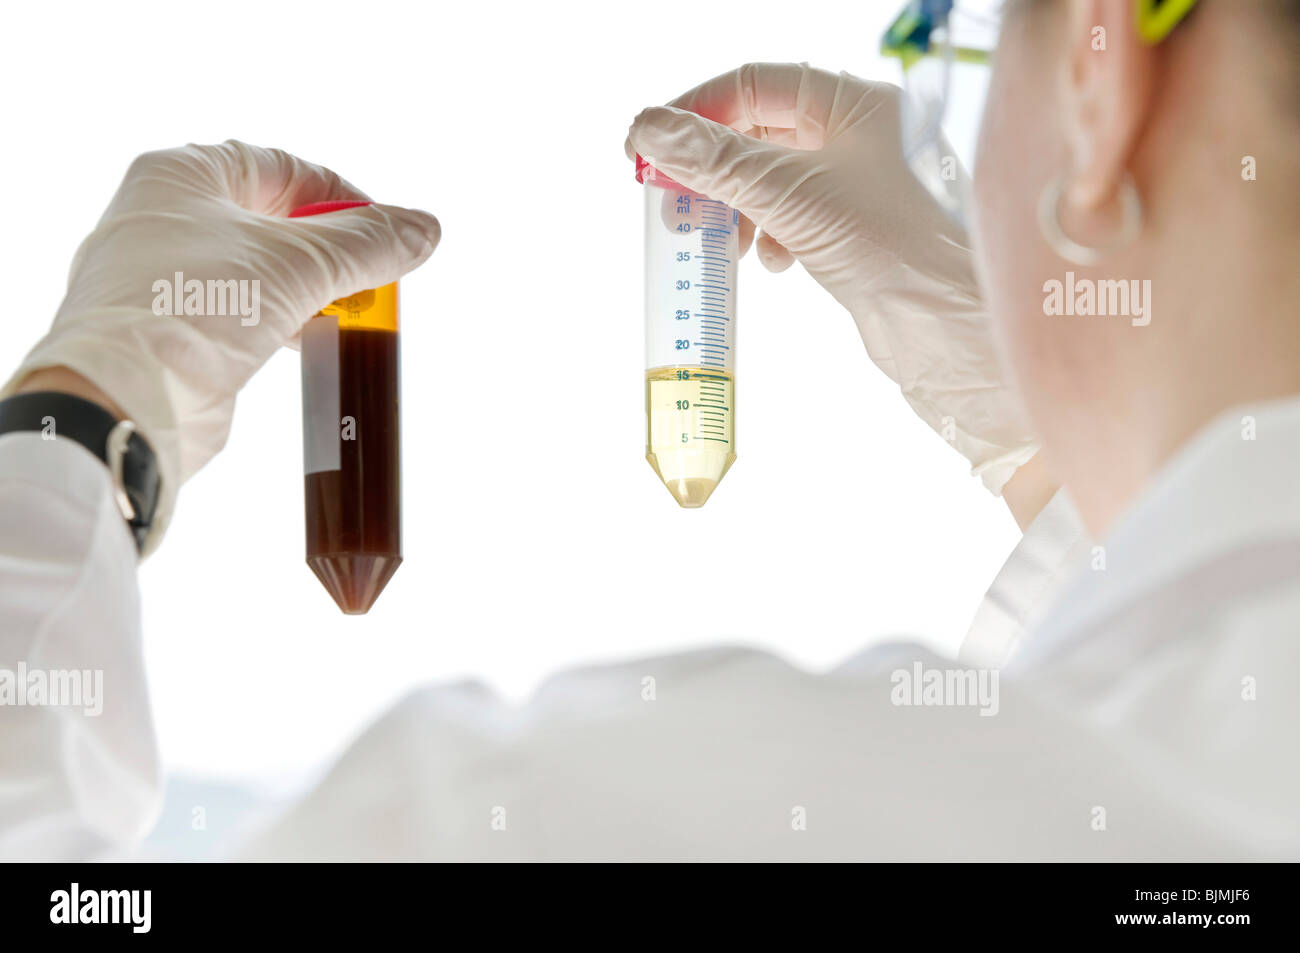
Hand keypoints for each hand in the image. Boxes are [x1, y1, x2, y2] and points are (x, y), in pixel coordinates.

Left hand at [1, 140, 439, 549]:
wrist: (125, 399)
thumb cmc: (192, 308)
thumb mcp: (297, 263)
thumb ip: (367, 243)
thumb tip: (424, 229)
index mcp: (181, 174)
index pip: (282, 168)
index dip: (341, 196)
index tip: (384, 233)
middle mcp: (162, 216)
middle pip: (271, 219)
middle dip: (329, 249)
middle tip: (371, 277)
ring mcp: (160, 275)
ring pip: (256, 268)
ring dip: (308, 288)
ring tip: (347, 311)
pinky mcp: (169, 329)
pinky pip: (238, 310)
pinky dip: (280, 319)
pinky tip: (308, 339)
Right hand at [627, 63, 1037, 494]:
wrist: (950, 327)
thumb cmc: (892, 244)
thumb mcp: (790, 194)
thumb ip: (715, 160)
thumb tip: (650, 128)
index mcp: (853, 102)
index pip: (752, 84)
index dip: (694, 112)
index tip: (647, 149)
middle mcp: (859, 133)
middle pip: (758, 132)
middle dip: (710, 169)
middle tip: (670, 202)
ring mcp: (858, 182)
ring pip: (771, 179)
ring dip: (735, 206)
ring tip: (718, 241)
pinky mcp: (855, 228)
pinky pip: (792, 216)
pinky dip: (768, 234)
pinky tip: (770, 260)